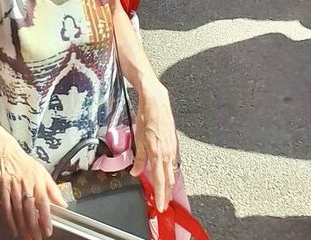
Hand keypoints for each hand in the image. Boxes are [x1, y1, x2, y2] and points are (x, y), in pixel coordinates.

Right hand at [0, 129, 65, 239]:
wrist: (8, 153)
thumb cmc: (27, 164)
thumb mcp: (44, 173)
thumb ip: (54, 190)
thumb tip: (64, 204)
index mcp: (38, 181)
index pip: (43, 202)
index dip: (45, 218)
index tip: (48, 231)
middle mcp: (26, 184)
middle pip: (30, 209)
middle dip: (33, 227)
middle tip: (37, 239)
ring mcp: (13, 186)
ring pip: (18, 210)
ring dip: (22, 226)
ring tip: (27, 237)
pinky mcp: (3, 187)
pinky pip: (6, 205)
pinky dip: (9, 218)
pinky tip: (14, 228)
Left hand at [130, 81, 178, 213]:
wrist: (156, 102)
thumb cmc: (145, 118)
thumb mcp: (138, 139)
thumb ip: (139, 158)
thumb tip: (136, 172)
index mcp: (158, 154)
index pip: (160, 181)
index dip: (160, 196)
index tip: (160, 207)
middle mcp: (168, 154)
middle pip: (169, 180)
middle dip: (167, 194)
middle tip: (164, 204)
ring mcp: (173, 149)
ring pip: (172, 172)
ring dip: (169, 184)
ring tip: (166, 193)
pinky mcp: (174, 144)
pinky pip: (173, 162)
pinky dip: (171, 171)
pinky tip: (167, 173)